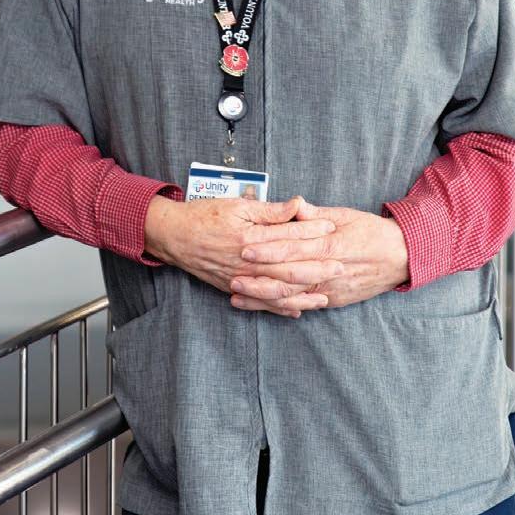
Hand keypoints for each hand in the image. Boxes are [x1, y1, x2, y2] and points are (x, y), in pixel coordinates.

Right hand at [144, 195, 341, 316]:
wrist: (173, 235)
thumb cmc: (204, 215)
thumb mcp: (238, 205)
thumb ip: (270, 210)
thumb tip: (297, 205)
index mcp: (250, 237)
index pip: (289, 235)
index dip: (312, 232)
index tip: (333, 229)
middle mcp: (247, 262)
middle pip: (289, 267)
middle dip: (317, 268)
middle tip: (341, 267)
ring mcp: (240, 278)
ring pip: (277, 290)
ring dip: (303, 294)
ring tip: (325, 295)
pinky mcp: (233, 288)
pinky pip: (261, 302)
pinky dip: (279, 307)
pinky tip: (296, 310)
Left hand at [230, 200, 408, 310]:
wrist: (401, 257)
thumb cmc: (372, 232)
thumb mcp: (345, 215)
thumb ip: (316, 215)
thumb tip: (294, 206)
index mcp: (330, 244)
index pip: (293, 247)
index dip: (268, 249)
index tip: (245, 248)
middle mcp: (329, 269)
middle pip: (288, 276)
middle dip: (258, 278)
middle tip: (232, 276)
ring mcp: (332, 288)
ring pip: (293, 296)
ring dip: (264, 297)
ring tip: (238, 296)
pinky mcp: (334, 301)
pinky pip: (305, 305)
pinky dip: (283, 308)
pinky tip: (264, 307)